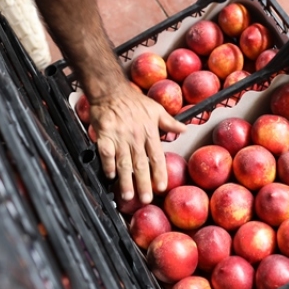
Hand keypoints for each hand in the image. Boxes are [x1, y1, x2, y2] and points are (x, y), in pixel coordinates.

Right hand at [89, 83, 186, 203]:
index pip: (157, 157)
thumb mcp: (155, 109)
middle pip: (141, 164)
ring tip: (127, 195)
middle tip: (145, 198)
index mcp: (150, 132)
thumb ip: (169, 123)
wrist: (111, 90)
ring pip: (124, 163)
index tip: (161, 187)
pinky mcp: (104, 135)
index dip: (159, 173)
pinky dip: (108, 165)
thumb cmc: (133, 100)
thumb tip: (184, 130)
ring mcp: (119, 137)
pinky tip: (110, 176)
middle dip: (143, 183)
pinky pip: (106, 153)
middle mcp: (136, 137)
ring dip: (125, 180)